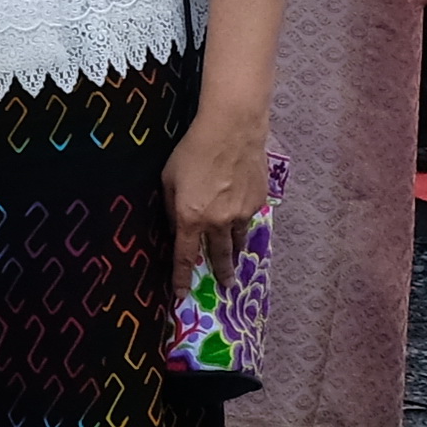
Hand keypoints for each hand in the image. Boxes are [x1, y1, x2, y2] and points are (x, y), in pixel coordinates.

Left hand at [163, 105, 270, 295]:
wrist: (232, 131)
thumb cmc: (193, 150)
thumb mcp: (169, 179)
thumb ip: (172, 207)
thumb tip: (177, 227)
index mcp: (191, 218)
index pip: (185, 257)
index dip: (181, 279)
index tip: (180, 296)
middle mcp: (218, 222)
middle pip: (219, 256)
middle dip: (221, 273)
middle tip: (225, 286)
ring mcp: (242, 213)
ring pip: (238, 240)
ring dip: (235, 253)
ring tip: (236, 262)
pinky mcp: (258, 201)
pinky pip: (249, 217)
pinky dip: (244, 219)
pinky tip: (242, 213)